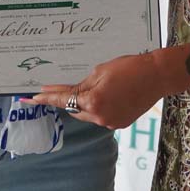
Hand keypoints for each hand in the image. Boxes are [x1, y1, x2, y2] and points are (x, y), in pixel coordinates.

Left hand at [29, 52, 165, 129]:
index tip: (32, 98)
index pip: (63, 100)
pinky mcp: (120, 123)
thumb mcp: (100, 70)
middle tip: (64, 86)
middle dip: (69, 99)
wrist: (158, 75)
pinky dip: (99, 107)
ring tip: (98, 86)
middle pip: (74, 109)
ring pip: (87, 114)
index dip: (46, 98)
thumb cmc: (130, 67)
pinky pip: (101, 116)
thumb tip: (67, 93)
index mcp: (92, 100)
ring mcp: (110, 122)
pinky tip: (108, 94)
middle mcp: (99, 116)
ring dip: (85, 104)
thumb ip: (81, 84)